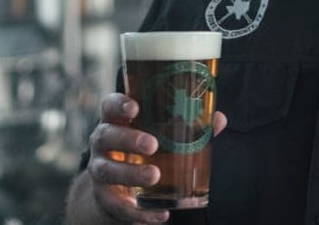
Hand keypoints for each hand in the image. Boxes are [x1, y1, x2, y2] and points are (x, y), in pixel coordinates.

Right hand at [83, 92, 227, 222]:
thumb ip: (188, 126)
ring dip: (131, 173)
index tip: (135, 107)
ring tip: (154, 176)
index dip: (119, 104)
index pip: (110, 106)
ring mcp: (100, 170)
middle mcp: (103, 143)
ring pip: (107, 170)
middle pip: (106, 136)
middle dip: (128, 139)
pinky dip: (139, 212)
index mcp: (116, 122)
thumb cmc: (143, 151)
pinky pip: (118, 206)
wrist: (117, 189)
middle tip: (153, 145)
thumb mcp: (159, 135)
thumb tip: (219, 119)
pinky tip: (160, 214)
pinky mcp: (104, 197)